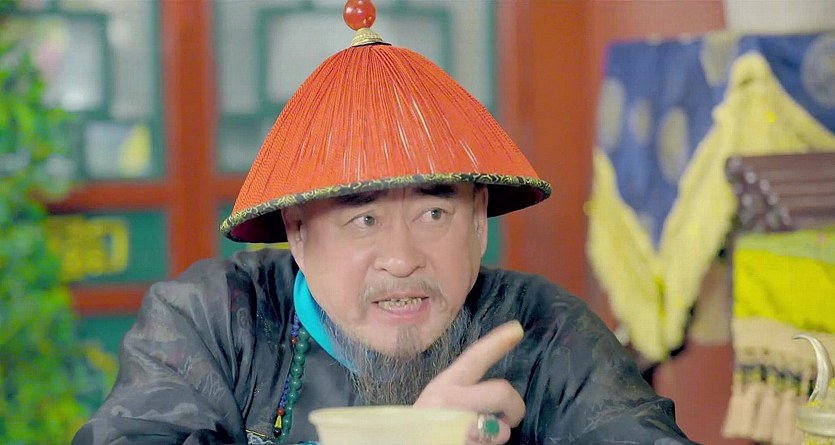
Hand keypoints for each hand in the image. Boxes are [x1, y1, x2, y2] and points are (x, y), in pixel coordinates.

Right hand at [414, 320, 525, 443]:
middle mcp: (450, 402)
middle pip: (501, 391)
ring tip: (479, 440)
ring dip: (497, 438)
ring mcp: (459, 426)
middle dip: (516, 407)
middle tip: (511, 419)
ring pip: (501, 431)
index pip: (474, 358)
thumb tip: (496, 400)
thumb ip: (462, 396)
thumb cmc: (421, 431)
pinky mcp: (464, 443)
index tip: (516, 329)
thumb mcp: (435, 406)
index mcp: (443, 386)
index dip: (497, 342)